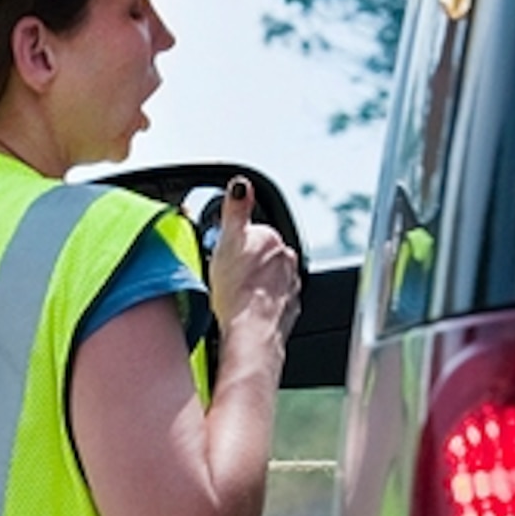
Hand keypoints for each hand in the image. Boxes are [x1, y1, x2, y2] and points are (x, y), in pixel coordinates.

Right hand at [208, 176, 299, 348]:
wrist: (251, 332)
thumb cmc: (238, 291)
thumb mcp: (229, 240)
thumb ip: (236, 210)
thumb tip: (241, 183)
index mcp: (271, 239)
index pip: (251, 233)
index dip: (233, 244)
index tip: (223, 257)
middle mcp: (287, 260)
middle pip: (261, 256)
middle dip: (247, 264)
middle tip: (227, 279)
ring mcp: (290, 286)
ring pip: (268, 279)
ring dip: (255, 285)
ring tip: (236, 297)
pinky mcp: (289, 310)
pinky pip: (273, 303)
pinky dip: (261, 305)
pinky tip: (247, 312)